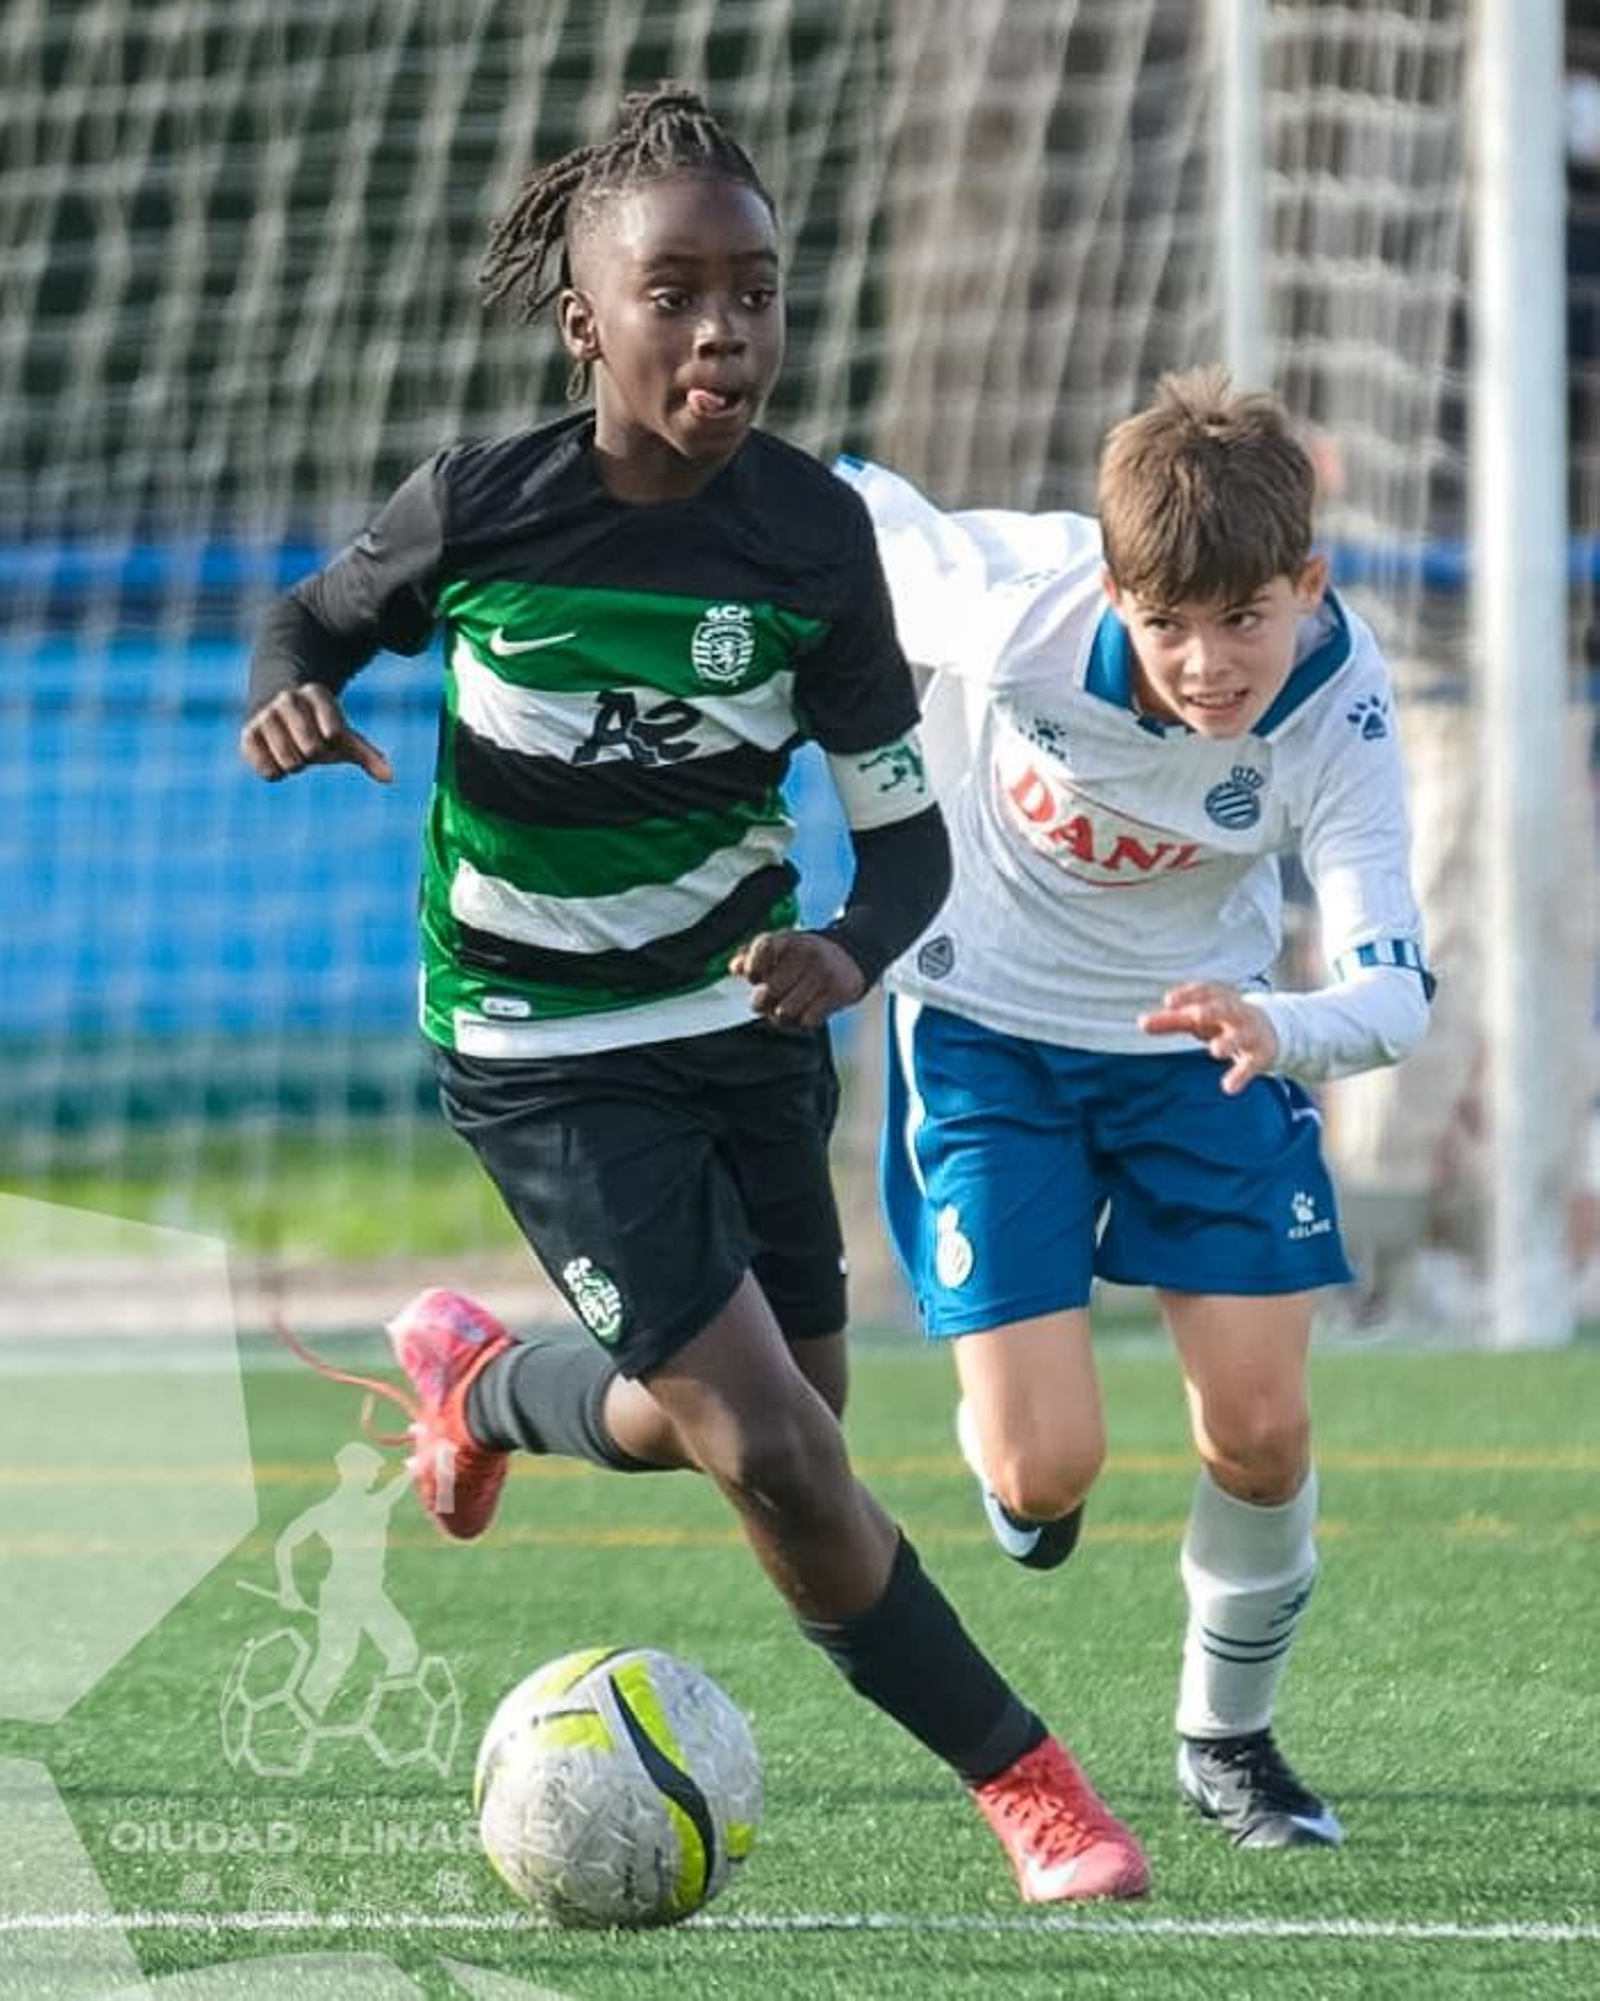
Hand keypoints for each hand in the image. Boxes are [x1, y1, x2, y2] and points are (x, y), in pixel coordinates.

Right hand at [240, 684, 392, 783]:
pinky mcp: (247, 735)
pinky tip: (276, 758)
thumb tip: (390, 779)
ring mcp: (265, 716)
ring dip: (296, 765)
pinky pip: (268, 772)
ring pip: (290, 762)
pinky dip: (277, 774)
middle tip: (309, 745)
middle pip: (312, 749)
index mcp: (316, 694)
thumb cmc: (319, 728)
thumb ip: (368, 756)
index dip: (333, 741)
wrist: (277, 713)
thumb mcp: (345, 737)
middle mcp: (288, 700)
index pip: (334, 732)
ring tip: (293, 750)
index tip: (328, 733)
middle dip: (315, 756)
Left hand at [730, 930, 865, 1028]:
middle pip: (768, 992)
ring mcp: (822, 973)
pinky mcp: (837, 993)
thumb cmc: (807, 956)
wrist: (853, 956)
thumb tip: (734, 968)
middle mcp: (805, 953)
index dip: (752, 970)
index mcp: (787, 938)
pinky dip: (803, 1021)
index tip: (756, 977)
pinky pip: (807, 1021)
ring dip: (783, 1016)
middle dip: (765, 1002)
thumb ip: (753, 956)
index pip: (760, 949)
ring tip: (788, 1007)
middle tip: (771, 1001)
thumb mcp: (781, 948)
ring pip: (785, 1011)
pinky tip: (807, 1010)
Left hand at [1137, 981, 1278, 1094]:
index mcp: (1219, 1000)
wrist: (1271, 1031)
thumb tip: (1141, 1022)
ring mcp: (1249, 1034)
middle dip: (1211, 1010)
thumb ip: (1171, 1021)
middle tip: (1195, 1014)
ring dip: (1229, 1041)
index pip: (1205, 992)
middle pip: (1225, 1008)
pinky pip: (1250, 1065)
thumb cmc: (1223, 1022)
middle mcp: (1236, 1013)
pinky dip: (1240, 1075)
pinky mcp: (1259, 1055)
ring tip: (1215, 1050)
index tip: (1169, 1000)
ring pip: (1240, 1035)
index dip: (1189, 994)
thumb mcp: (1199, 1019)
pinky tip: (1228, 1088)